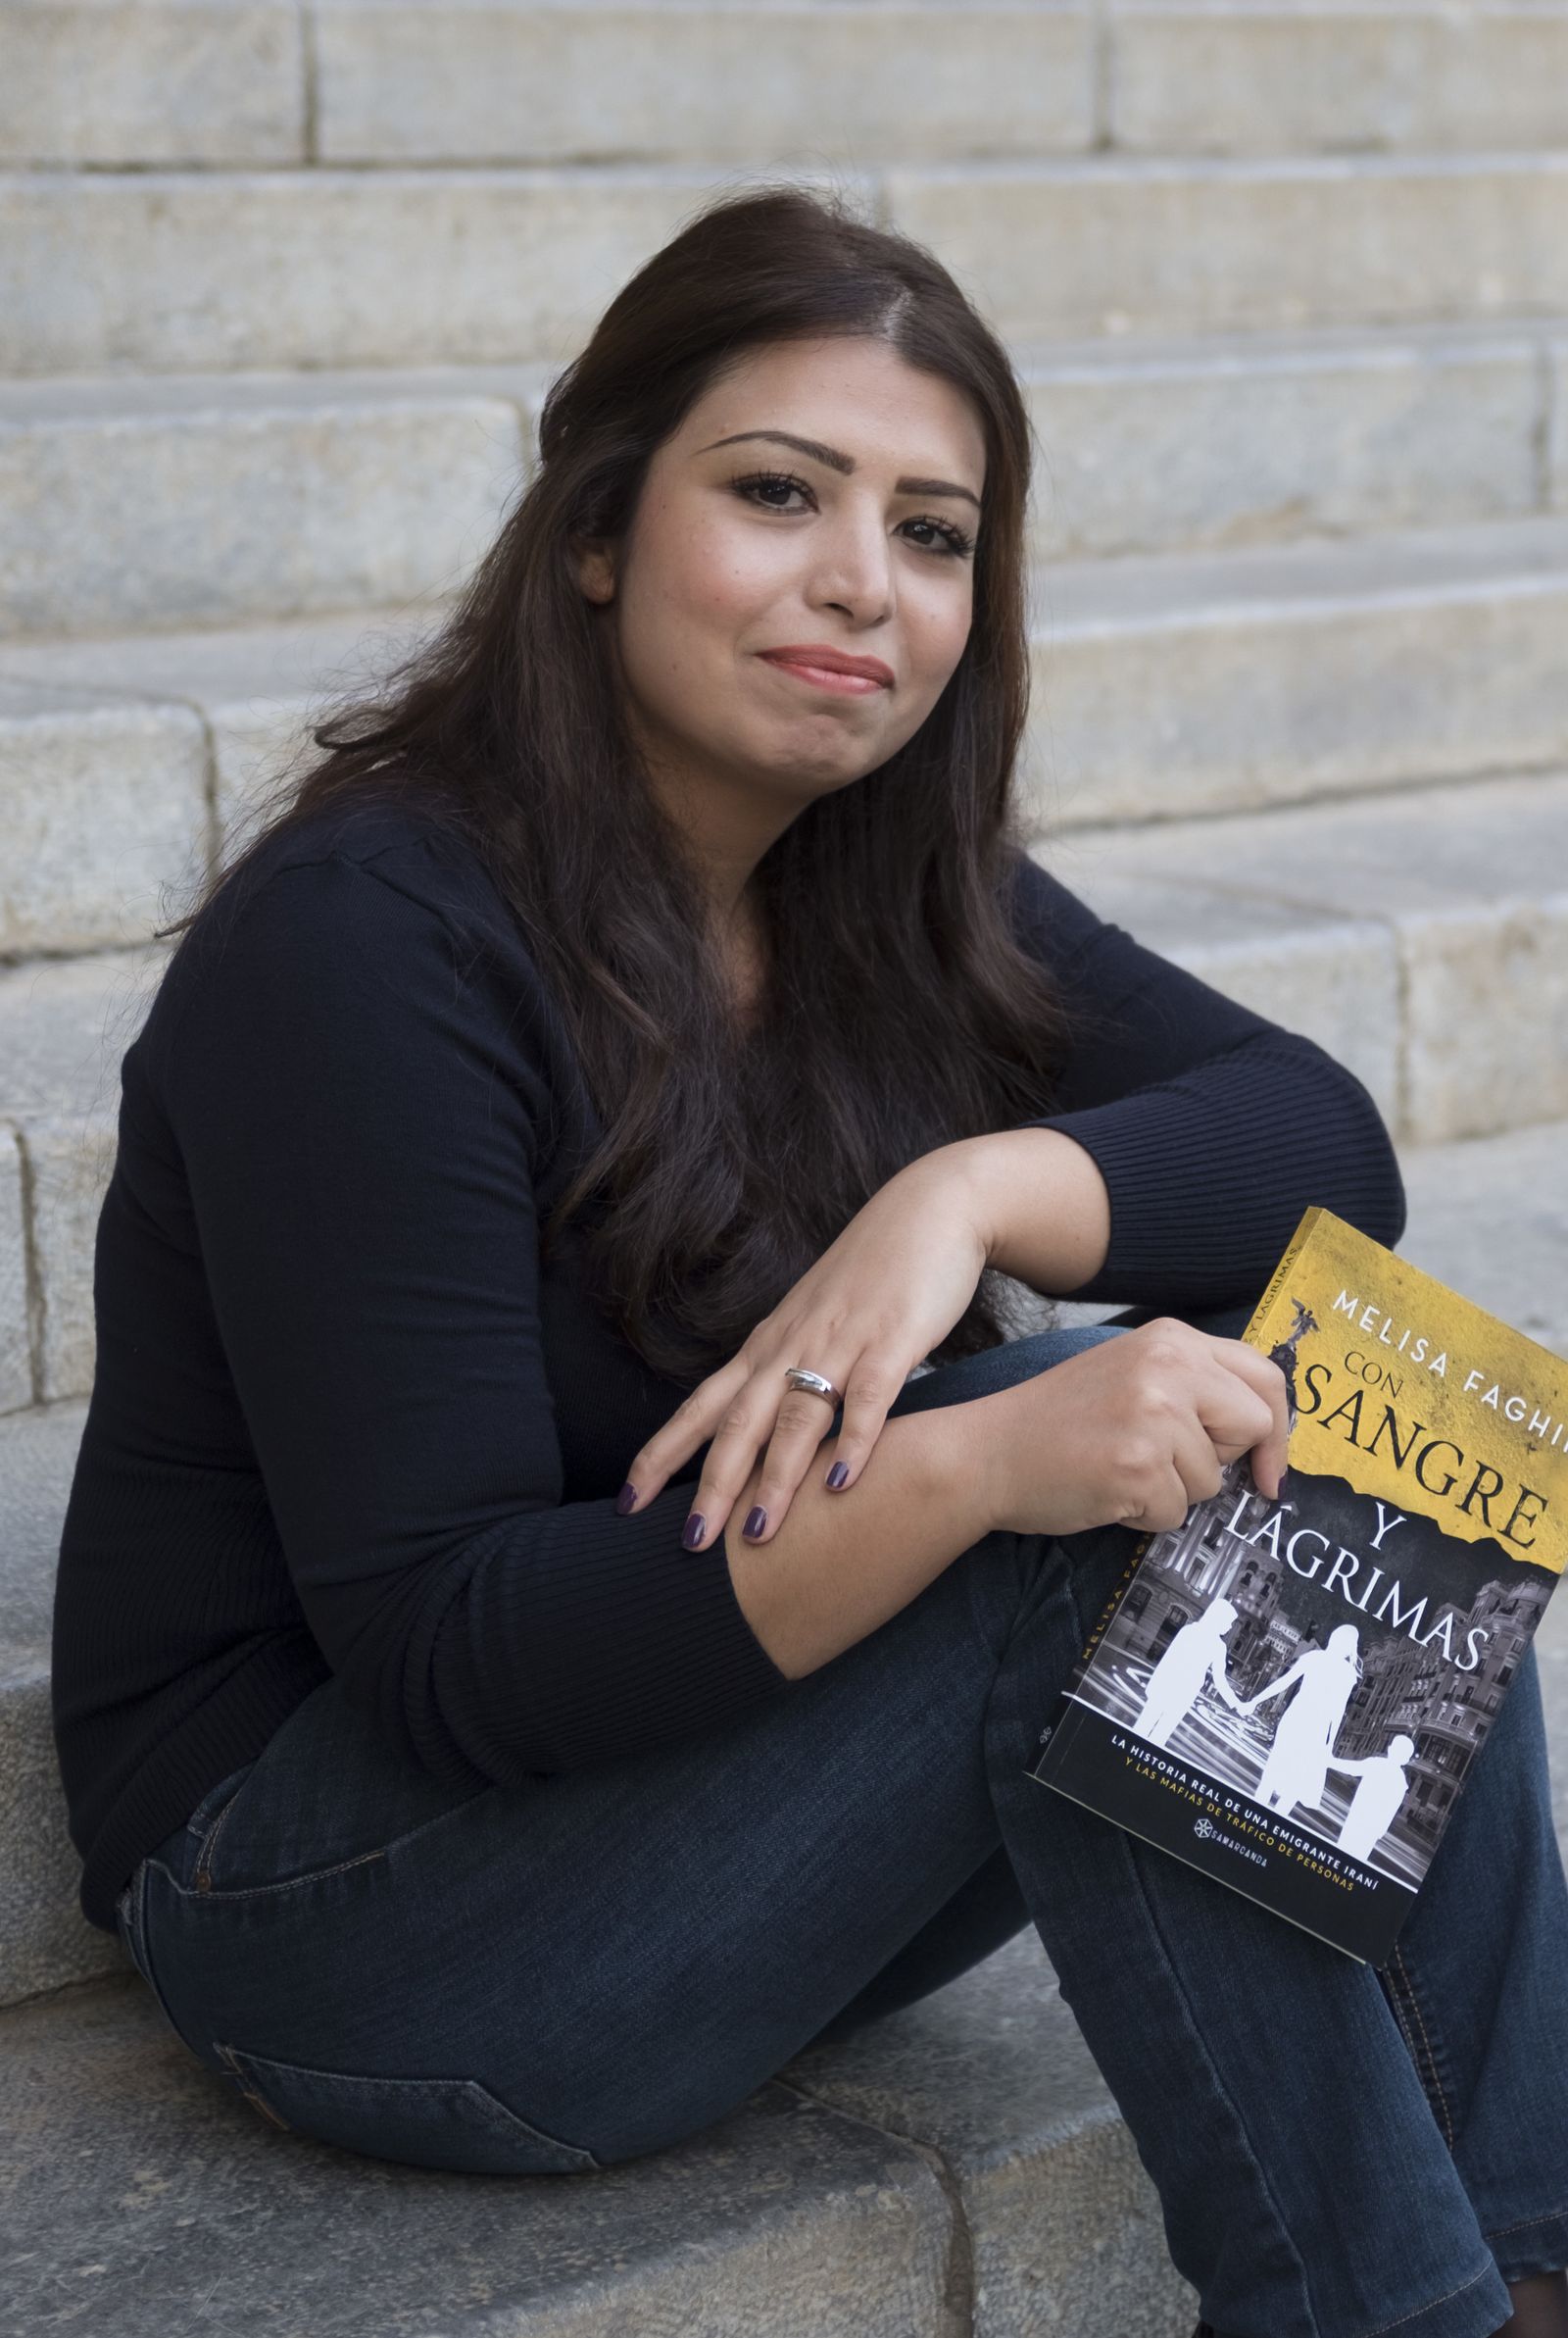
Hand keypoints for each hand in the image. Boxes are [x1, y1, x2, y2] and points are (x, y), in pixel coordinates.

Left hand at [617, 1148, 990, 1551]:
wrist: (929, 1212)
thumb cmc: (869, 1278)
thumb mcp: (811, 1327)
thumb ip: (786, 1374)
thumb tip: (758, 1432)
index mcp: (768, 1348)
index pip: (701, 1408)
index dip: (662, 1456)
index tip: (627, 1506)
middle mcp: (792, 1348)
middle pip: (739, 1424)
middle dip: (711, 1487)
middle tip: (689, 1545)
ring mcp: (840, 1343)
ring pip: (797, 1418)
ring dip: (775, 1478)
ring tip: (755, 1535)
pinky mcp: (892, 1340)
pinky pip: (869, 1397)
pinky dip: (854, 1442)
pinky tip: (843, 1483)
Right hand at [983, 1315, 1290, 1541]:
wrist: (986, 1451)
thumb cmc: (1058, 1422)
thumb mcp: (1131, 1374)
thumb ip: (1191, 1385)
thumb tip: (1261, 1432)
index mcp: (1171, 1338)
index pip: (1264, 1376)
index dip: (1276, 1430)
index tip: (1267, 1469)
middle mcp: (1169, 1367)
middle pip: (1252, 1426)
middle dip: (1221, 1461)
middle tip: (1166, 1465)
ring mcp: (1155, 1415)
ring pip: (1213, 1481)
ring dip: (1172, 1492)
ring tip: (1119, 1470)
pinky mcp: (1139, 1465)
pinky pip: (1177, 1513)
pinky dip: (1146, 1515)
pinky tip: (1107, 1490)